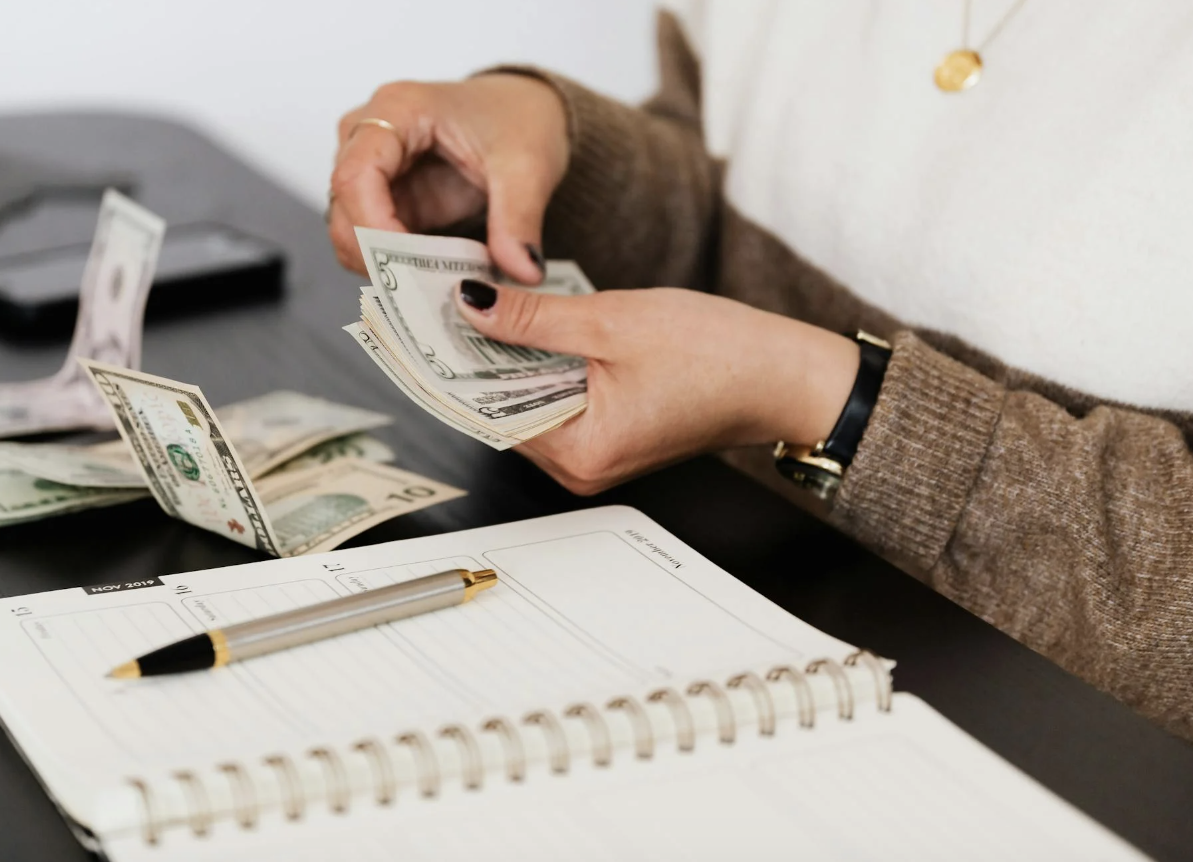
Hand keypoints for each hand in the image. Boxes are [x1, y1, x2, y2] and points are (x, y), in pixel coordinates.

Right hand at [328, 74, 569, 283]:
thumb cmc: (518, 117)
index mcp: (398, 109)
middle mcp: (369, 136)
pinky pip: (372, 243)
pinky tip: (432, 278)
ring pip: (349, 231)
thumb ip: (519, 219)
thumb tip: (522, 270)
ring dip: (385, 266)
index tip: (408, 266)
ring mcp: (372, 169)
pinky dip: (396, 267)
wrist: (526, 111)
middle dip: (377, 257)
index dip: (373, 227)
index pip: (356, 175)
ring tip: (436, 286)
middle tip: (425, 291)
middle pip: (343, 208)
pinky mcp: (384, 199)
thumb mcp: (528, 166)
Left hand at [452, 280, 861, 494]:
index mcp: (579, 452)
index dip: (451, 364)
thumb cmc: (720, 355)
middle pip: (501, 410)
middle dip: (476, 357)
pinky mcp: (610, 436)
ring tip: (483, 306)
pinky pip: (556, 402)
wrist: (785, 374)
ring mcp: (595, 456)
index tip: (421, 324)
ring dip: (508, 359)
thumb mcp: (612, 321)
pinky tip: (529, 328)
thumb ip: (532, 318)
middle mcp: (581, 468)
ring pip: (527, 403)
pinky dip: (540, 367)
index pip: (485, 411)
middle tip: (445, 302)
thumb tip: (471, 306)